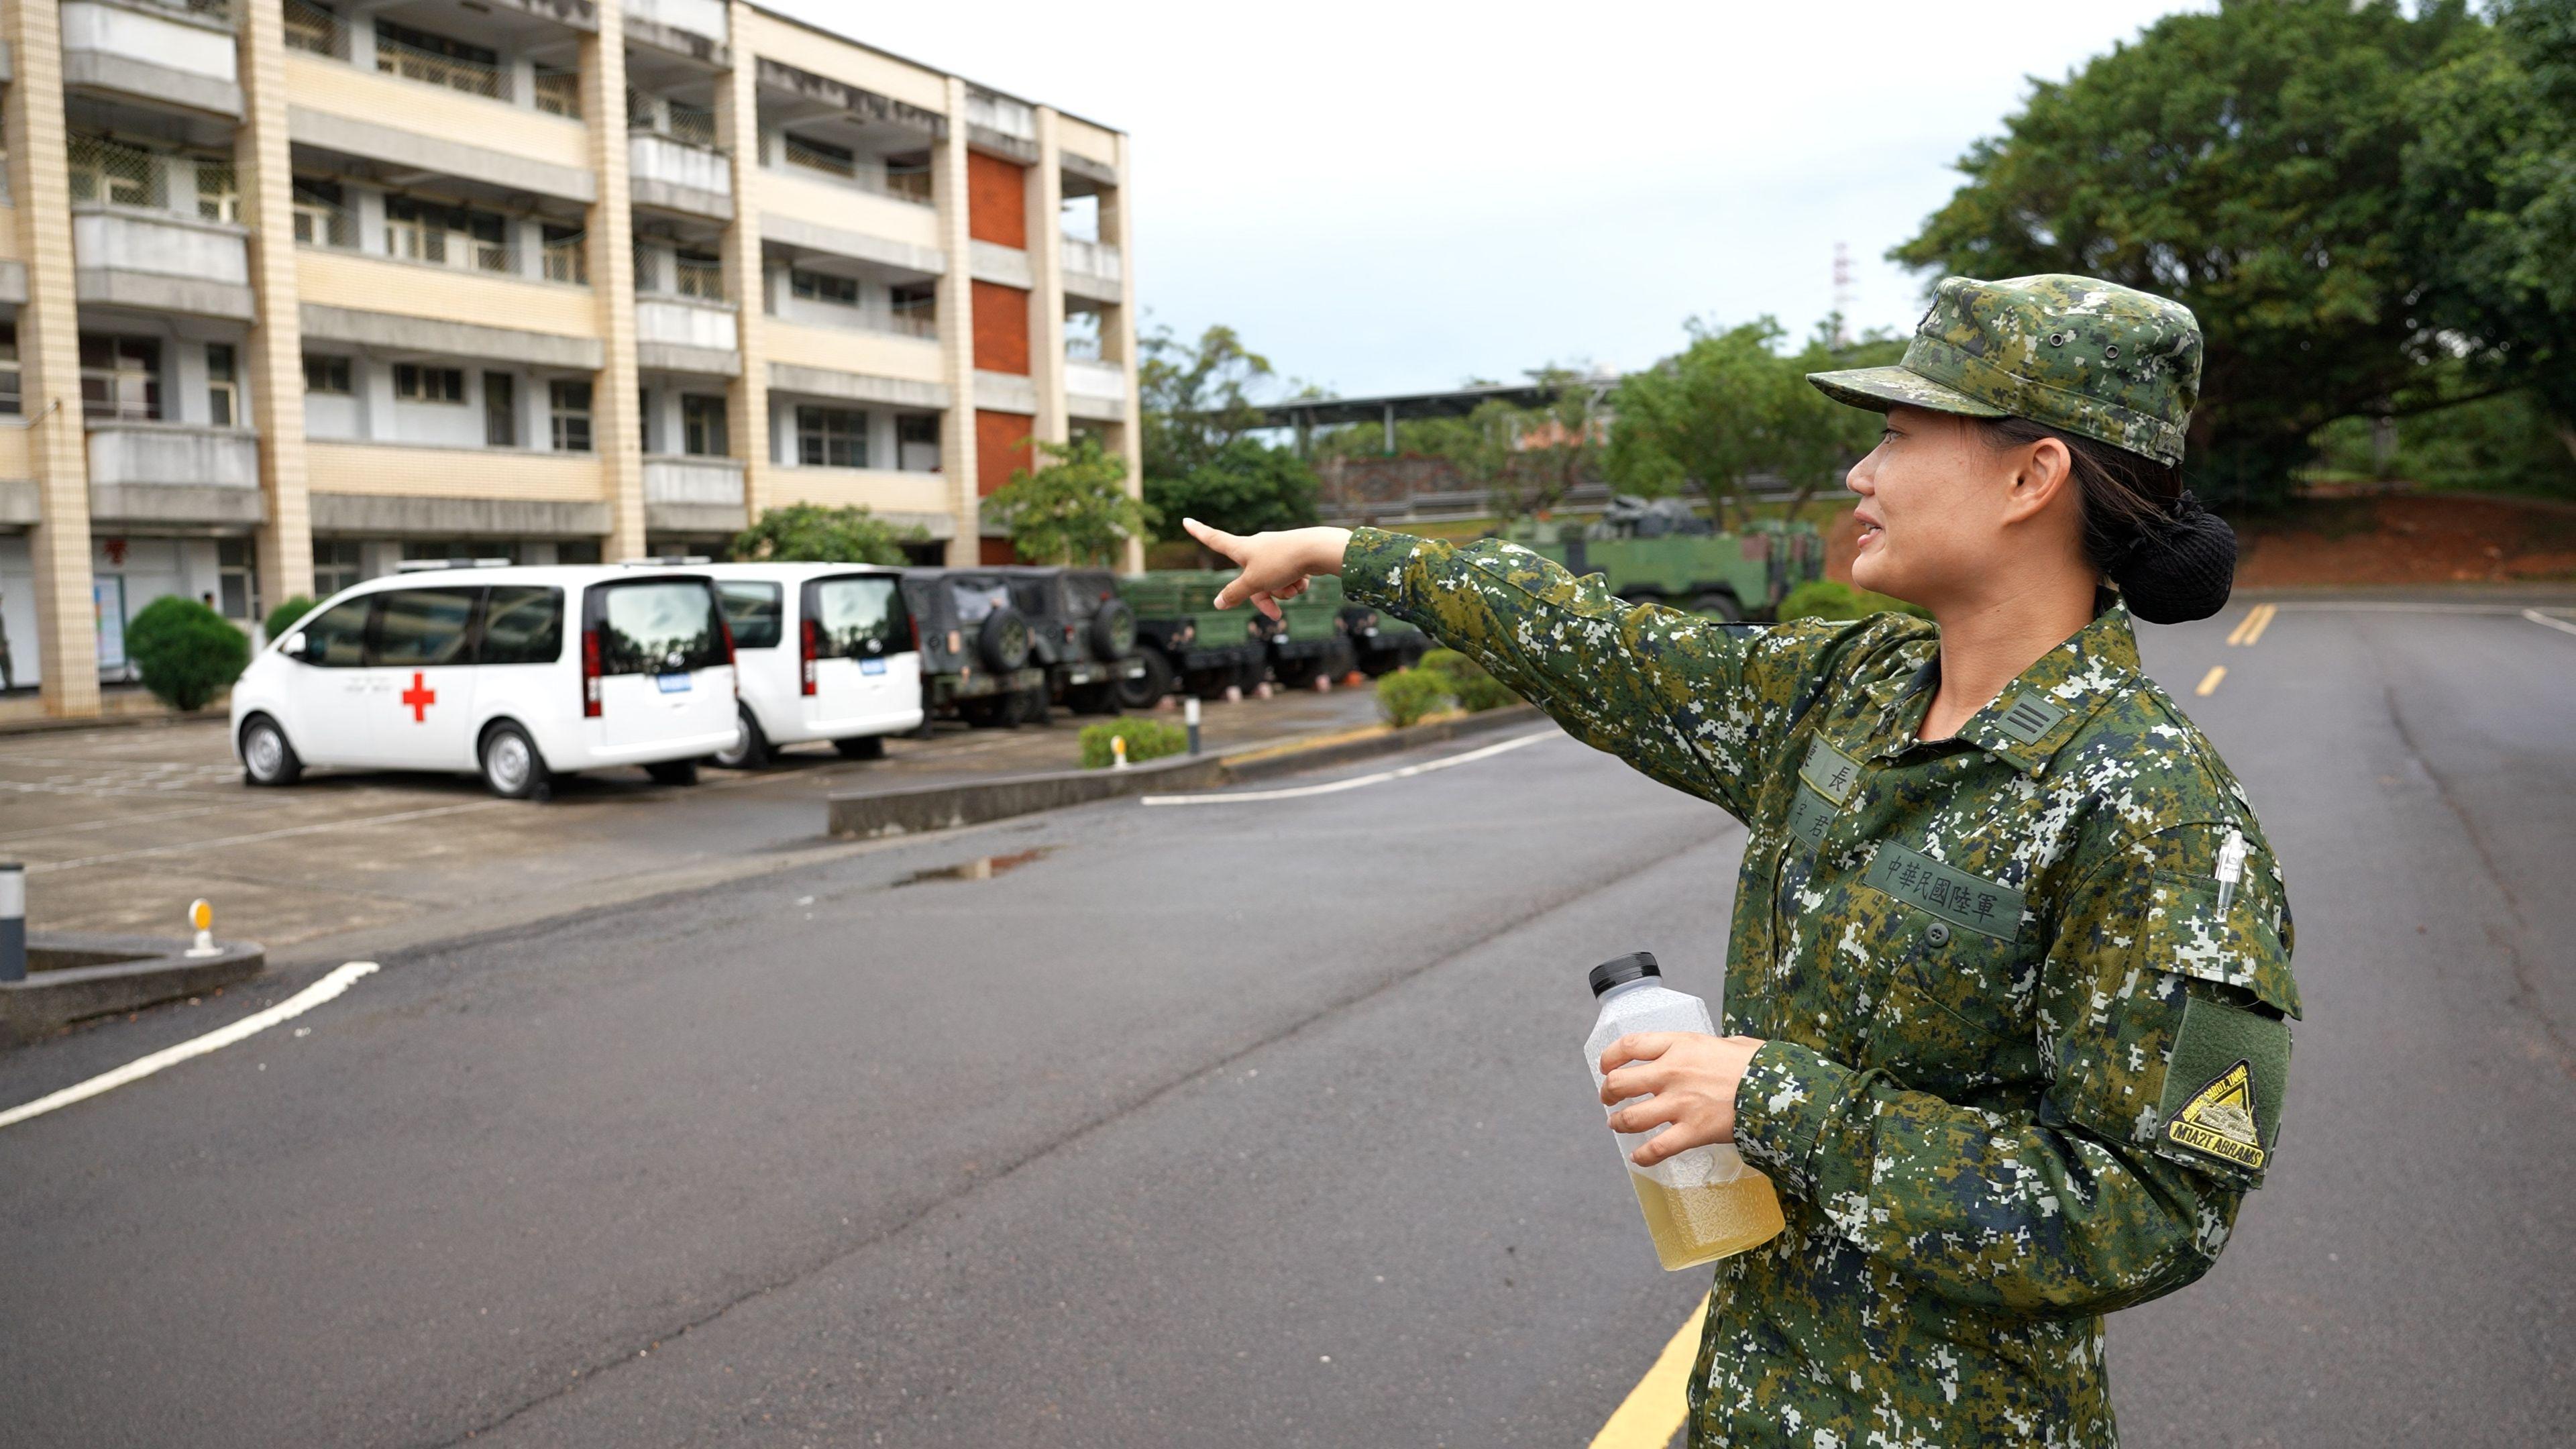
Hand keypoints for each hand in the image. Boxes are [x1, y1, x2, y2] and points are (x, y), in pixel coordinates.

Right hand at [1181, 519, 1352, 619]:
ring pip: (1272, 582)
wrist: (1318, 550)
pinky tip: (1305, 580)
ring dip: (1284, 591)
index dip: (1199, 532)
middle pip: (1251, 580)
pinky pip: (1288, 578)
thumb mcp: (1255, 583)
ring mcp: (1275, 552)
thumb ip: (1235, 594)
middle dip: (1264, 598)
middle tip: (1275, 615)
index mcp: (1242, 548)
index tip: (1185, 520)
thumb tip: (1217, 604)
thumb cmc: (1282, 562)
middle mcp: (1257, 547)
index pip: (1214, 539)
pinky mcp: (1293, 556)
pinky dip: (1296, 584)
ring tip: (1295, 585)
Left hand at [1597, 1032, 1767, 1167]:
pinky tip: (1639, 1158)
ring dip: (1618, 1122)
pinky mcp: (1692, 1131)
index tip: (1606, 1065)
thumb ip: (1710, 1048)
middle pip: (1620, 1082)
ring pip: (1631, 1117)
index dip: (1610, 1056)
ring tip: (1617, 1124)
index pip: (1629, 1045)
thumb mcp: (1730, 1043)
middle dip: (1608, 1092)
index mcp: (1680, 1045)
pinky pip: (1656, 1148)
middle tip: (1608, 1098)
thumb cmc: (1761, 1065)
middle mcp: (1672, 1072)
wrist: (1781, 1090)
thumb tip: (1712, 1050)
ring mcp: (1680, 1104)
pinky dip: (1643, 1156)